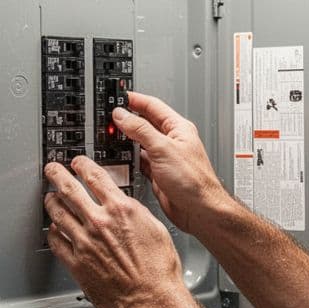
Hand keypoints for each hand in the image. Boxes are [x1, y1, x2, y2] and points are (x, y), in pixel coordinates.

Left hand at [43, 158, 186, 307]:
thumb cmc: (159, 270)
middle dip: (57, 175)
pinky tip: (54, 230)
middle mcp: (100, 223)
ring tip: (49, 198)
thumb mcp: (155, 228)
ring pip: (59, 214)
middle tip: (52, 170)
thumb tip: (126, 207)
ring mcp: (85, 243)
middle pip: (70, 190)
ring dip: (52, 202)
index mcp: (121, 210)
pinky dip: (53, 232)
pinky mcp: (77, 264)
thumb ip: (136, 213)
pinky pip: (57, 243)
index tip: (77, 163)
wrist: (151, 299)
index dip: (83, 166)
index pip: (95, 177)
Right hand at [113, 91, 231, 236]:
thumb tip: (122, 115)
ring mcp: (164, 158)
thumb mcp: (163, 148)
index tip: (117, 96)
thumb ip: (141, 129)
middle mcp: (172, 141)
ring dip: (126, 139)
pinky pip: (139, 161)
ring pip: (140, 142)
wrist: (199, 210)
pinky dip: (128, 159)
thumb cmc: (194, 180)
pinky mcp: (158, 174)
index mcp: (178, 128)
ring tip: (110, 135)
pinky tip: (120, 157)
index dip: (134, 99)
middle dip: (127, 119)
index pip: (152, 106)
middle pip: (145, 123)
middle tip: (109, 116)